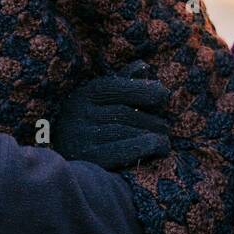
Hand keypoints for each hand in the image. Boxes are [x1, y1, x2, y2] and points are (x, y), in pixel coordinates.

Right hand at [53, 63, 170, 170]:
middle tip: (164, 127)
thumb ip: (124, 82)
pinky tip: (159, 148)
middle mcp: (79, 114)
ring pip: (127, 131)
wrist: (68, 166)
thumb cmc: (94, 125)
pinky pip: (124, 151)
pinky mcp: (88, 160)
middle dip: (151, 119)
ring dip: (152, 135)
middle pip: (126, 112)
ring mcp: (81, 137)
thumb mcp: (104, 100)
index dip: (145, 90)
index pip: (118, 87)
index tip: (163, 95)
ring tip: (164, 140)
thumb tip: (143, 67)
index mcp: (86, 94)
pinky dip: (146, 147)